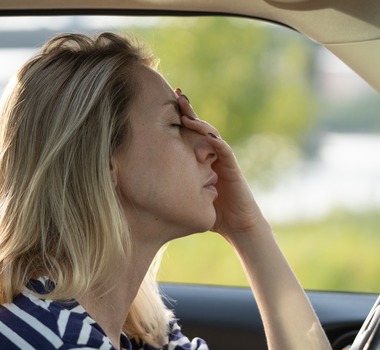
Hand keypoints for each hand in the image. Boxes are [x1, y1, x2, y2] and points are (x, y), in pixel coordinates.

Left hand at [175, 89, 266, 240]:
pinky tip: (206, 133)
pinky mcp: (232, 167)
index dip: (177, 117)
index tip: (162, 102)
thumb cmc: (212, 212)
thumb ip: (171, 187)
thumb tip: (141, 186)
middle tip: (176, 93)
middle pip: (199, 127)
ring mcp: (222, 158)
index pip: (188, 133)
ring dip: (199, 122)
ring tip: (186, 111)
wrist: (238, 225)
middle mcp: (212, 153)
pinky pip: (224, 150)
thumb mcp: (186, 195)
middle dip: (188, 110)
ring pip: (210, 134)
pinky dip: (215, 141)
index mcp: (199, 157)